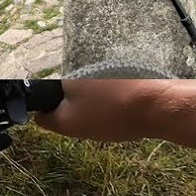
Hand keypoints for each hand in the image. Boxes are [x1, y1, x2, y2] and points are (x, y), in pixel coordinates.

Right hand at [33, 79, 170, 141]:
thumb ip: (48, 120)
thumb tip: (37, 116)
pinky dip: (116, 104)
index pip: (50, 96)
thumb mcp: (70, 124)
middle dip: (80, 110)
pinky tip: (125, 115)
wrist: (157, 106)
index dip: (56, 113)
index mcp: (67, 78)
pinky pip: (113, 92)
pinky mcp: (129, 76)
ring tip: (112, 122)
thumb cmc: (109, 115)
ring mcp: (109, 71)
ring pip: (95, 94)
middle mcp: (85, 69)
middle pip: (74, 94)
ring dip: (99, 108)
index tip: (71, 124)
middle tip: (93, 126)